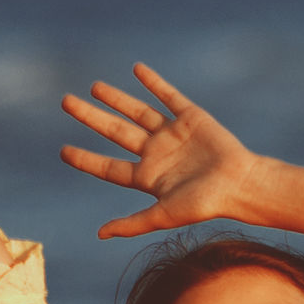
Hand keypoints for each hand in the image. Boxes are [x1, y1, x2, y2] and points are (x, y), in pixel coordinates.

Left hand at [60, 64, 276, 237]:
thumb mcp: (163, 215)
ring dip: (115, 99)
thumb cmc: (205, 204)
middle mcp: (156, 153)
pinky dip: (153, 82)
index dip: (85, 159)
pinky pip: (168, 96)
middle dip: (90, 117)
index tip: (62, 151)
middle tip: (66, 102)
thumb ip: (132, 223)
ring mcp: (173, 134)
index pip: (108, 167)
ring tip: (94, 87)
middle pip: (115, 132)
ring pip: (137, 112)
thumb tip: (99, 234)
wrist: (240, 184)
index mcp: (148, 177)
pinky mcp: (192, 117)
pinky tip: (137, 69)